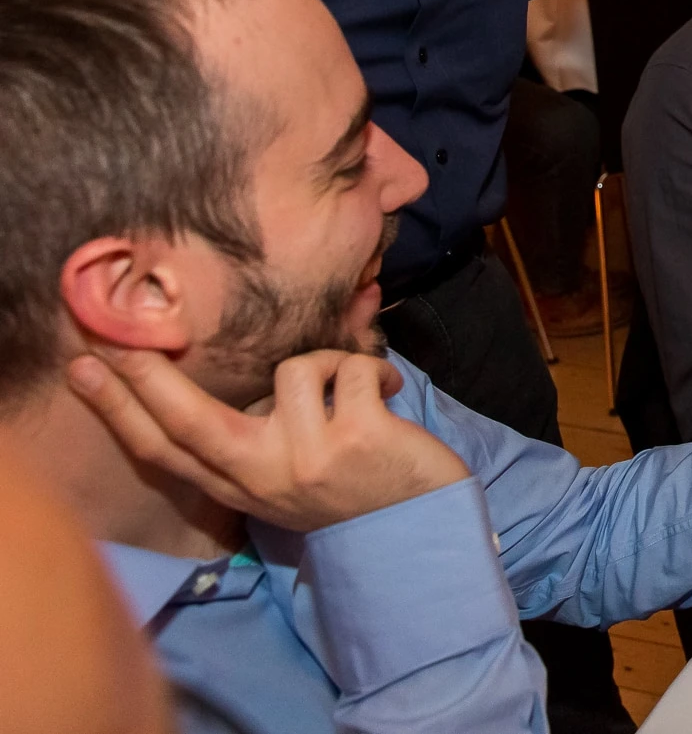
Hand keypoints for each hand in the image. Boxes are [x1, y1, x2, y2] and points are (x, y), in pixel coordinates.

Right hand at [67, 349, 470, 531]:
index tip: (84, 371)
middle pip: (192, 422)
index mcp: (244, 485)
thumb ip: (258, 438)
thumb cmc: (360, 488)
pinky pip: (352, 368)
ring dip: (331, 363)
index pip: (167, 452)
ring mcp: (311, 459)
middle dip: (152, 380)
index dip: (121, 411)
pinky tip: (388, 394)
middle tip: (126, 343)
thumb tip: (240, 375)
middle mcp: (267, 478)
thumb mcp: (290, 478)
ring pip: (297, 369)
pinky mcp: (359, 438)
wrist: (424, 529)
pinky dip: (374, 368)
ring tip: (356, 391)